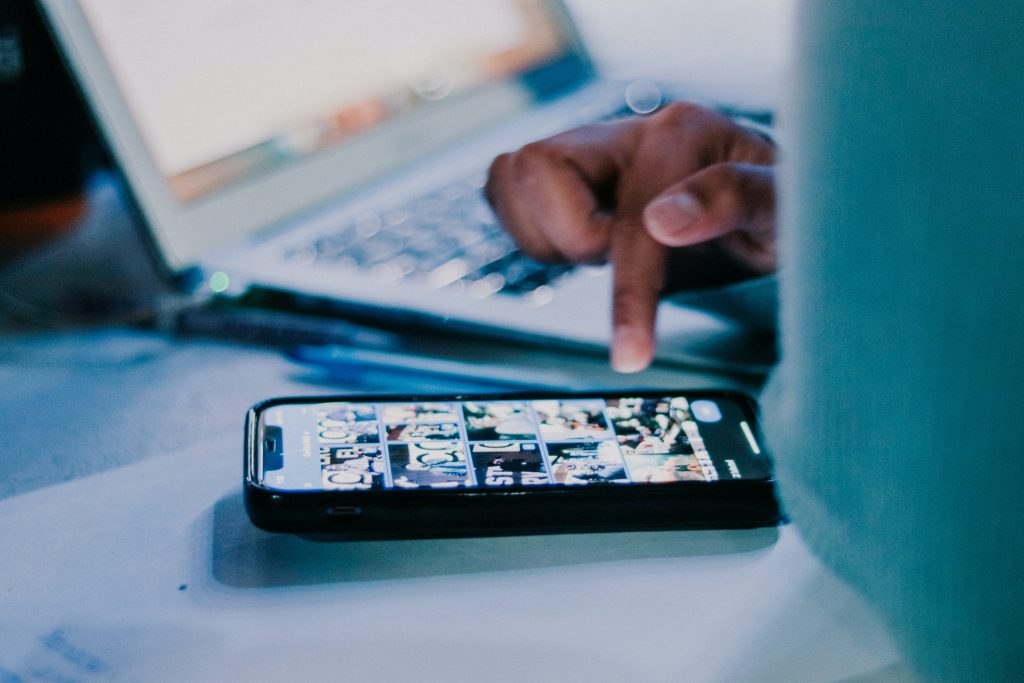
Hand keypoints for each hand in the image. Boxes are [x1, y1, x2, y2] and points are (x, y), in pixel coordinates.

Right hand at [485, 102, 776, 371]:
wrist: (765, 203)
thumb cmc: (782, 209)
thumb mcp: (785, 210)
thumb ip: (737, 199)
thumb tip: (665, 220)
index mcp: (684, 132)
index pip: (630, 218)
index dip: (627, 292)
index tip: (631, 356)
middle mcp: (629, 130)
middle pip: (535, 167)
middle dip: (569, 237)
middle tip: (615, 262)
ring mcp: (593, 146)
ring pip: (510, 177)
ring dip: (545, 236)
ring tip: (603, 252)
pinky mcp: (568, 170)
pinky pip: (506, 190)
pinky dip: (528, 230)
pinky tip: (579, 246)